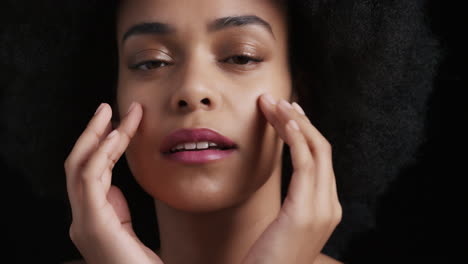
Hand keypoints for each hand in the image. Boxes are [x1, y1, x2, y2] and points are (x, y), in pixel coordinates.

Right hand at [64, 102, 162, 263]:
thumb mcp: (128, 231)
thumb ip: (117, 211)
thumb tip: (114, 188)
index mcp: (89, 218)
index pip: (91, 173)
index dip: (104, 146)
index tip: (119, 124)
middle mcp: (80, 218)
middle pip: (79, 164)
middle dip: (93, 133)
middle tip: (108, 107)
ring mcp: (82, 221)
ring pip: (80, 166)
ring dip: (96, 135)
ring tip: (112, 112)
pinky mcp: (92, 223)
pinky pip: (89, 179)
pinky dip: (101, 153)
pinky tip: (115, 135)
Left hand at [242, 94, 342, 263]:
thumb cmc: (266, 258)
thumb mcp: (283, 226)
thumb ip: (291, 204)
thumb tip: (286, 183)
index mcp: (325, 208)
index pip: (321, 159)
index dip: (306, 132)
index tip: (288, 114)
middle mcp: (330, 206)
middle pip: (322, 149)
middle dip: (300, 120)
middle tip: (278, 101)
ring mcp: (322, 209)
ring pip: (316, 149)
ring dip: (294, 122)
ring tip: (273, 103)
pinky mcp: (306, 211)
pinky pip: (305, 163)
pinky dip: (296, 137)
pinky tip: (282, 120)